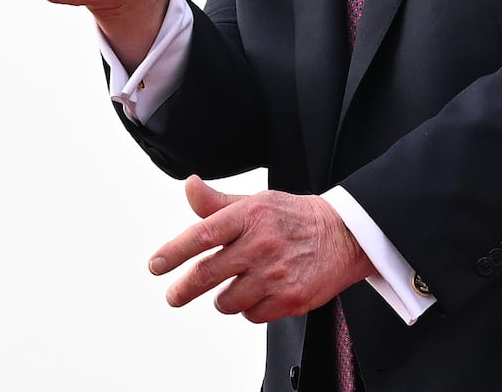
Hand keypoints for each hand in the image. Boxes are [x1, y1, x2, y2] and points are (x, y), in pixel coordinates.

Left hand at [149, 175, 374, 323]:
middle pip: (208, 273)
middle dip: (183, 289)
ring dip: (224, 298)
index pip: (203, 234)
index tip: (156, 265)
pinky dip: (249, 308)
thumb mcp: (255, 201)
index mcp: (250, 214)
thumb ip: (217, 203)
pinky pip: (252, 315)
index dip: (175, 251)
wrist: (346, 235)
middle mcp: (262, 243)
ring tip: (236, 285)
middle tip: (173, 296)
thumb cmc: (293, 217)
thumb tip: (189, 185)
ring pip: (228, 300)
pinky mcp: (291, 299)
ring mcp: (277, 273)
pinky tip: (260, 292)